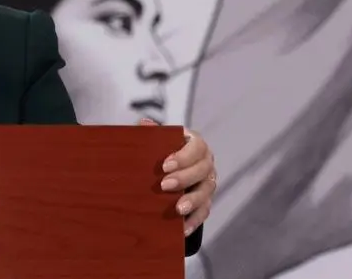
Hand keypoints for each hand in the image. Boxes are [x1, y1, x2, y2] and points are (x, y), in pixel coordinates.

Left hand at [139, 119, 215, 235]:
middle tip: (164, 186)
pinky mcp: (206, 201)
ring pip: (206, 192)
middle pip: (202, 170)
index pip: (196, 147)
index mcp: (195, 144)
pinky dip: (194, 220)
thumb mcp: (155, 140)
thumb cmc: (160, 150)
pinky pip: (204, 212)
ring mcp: (208, 182)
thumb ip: (151, 133)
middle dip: (184, 179)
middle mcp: (206, 162)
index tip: (164, 166)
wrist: (166, 170)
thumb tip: (144, 123)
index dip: (183, 156)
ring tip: (177, 209)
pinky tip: (182, 228)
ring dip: (192, 201)